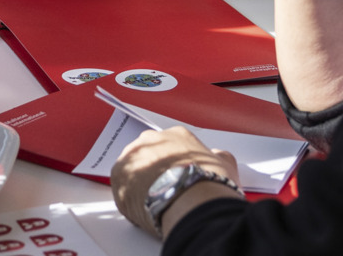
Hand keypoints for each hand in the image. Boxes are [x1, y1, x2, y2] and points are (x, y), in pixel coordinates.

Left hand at [110, 126, 241, 236]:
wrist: (190, 197)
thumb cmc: (208, 182)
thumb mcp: (224, 164)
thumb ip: (219, 156)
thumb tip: (218, 156)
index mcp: (176, 135)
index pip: (171, 147)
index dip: (175, 166)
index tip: (179, 178)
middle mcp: (151, 140)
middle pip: (150, 155)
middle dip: (155, 171)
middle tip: (166, 190)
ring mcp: (133, 155)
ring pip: (134, 169)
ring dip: (141, 184)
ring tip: (156, 202)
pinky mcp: (118, 175)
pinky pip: (122, 186)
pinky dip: (130, 198)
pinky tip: (144, 208)